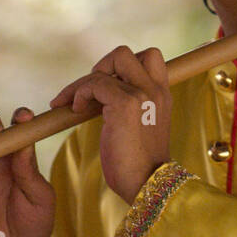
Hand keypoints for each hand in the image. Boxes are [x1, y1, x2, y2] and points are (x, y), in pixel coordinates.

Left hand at [49, 46, 171, 204]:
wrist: (147, 184)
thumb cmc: (140, 164)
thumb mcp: (142, 127)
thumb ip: (134, 107)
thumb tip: (103, 97)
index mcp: (162, 94)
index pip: (149, 57)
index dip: (122, 67)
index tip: (108, 88)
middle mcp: (156, 89)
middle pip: (125, 53)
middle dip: (101, 66)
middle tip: (91, 91)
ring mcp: (142, 94)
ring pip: (109, 63)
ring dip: (84, 82)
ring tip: (74, 103)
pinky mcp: (125, 105)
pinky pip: (95, 83)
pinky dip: (80, 92)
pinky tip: (76, 110)